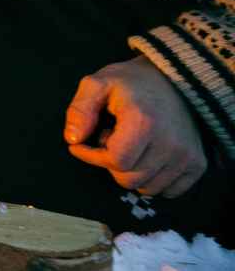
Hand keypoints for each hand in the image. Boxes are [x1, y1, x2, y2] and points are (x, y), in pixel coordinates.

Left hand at [65, 56, 206, 197]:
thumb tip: (72, 140)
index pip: (115, 161)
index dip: (92, 156)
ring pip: (148, 188)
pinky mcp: (198, 164)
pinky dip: (153, 179)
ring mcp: (187, 156)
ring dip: (132, 172)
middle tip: (110, 139)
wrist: (174, 79)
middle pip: (129, 179)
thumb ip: (80, 109)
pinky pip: (169, 191)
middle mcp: (170, 143)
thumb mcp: (98, 84)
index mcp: (143, 122)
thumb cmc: (131, 82)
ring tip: (130, 145)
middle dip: (111, 163)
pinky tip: (147, 157)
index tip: (81, 144)